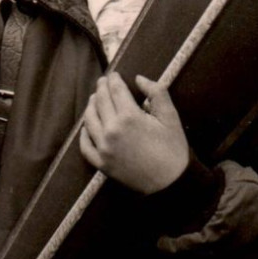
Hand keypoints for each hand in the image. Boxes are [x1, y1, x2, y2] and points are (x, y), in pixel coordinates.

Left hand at [79, 73, 188, 193]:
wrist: (170, 183)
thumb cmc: (173, 149)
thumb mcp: (170, 117)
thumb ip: (157, 92)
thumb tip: (140, 78)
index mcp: (129, 116)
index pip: (116, 90)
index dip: (113, 80)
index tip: (113, 75)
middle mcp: (111, 130)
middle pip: (100, 102)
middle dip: (101, 89)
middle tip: (102, 82)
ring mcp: (103, 148)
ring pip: (89, 120)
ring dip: (90, 106)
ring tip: (94, 99)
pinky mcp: (101, 163)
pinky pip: (85, 145)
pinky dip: (84, 133)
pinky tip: (86, 127)